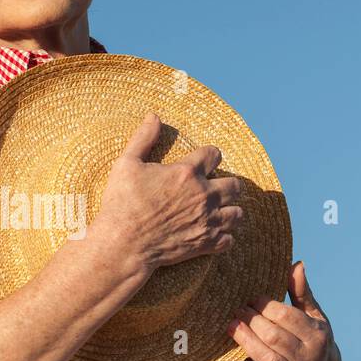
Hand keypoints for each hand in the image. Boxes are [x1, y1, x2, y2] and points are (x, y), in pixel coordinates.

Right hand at [96, 112, 243, 274]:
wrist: (123, 244)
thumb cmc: (122, 203)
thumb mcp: (127, 164)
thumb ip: (143, 138)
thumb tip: (153, 116)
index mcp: (187, 172)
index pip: (214, 154)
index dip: (209, 156)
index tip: (202, 162)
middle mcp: (203, 195)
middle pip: (234, 185)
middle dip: (226, 184)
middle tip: (213, 188)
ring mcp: (208, 220)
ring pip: (237, 213)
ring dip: (229, 210)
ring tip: (217, 211)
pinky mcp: (206, 243)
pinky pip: (229, 240)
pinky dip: (224, 237)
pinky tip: (213, 233)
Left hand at [226, 261, 341, 360]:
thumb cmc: (315, 342)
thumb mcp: (315, 318)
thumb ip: (302, 293)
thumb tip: (297, 264)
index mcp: (316, 335)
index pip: (287, 317)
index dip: (266, 305)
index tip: (251, 298)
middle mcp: (308, 358)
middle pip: (275, 337)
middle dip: (253, 321)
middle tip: (237, 309)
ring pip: (269, 360)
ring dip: (247, 343)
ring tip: (231, 326)